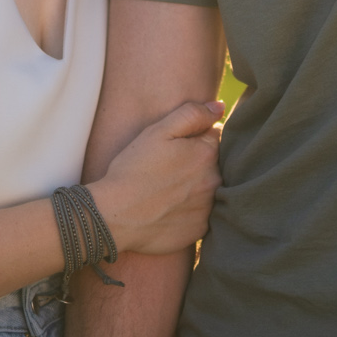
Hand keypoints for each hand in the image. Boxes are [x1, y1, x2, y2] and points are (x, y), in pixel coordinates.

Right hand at [89, 100, 222, 255]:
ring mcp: (208, 208)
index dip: (196, 137)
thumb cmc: (133, 170)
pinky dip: (189, 210)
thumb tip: (219, 107)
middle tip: (169, 168)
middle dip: (198, 162)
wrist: (116, 216)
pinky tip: (168, 208)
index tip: (177, 146)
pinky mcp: (199, 230)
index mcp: (207, 154)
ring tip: (167, 189)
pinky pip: (201, 214)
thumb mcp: (157, 132)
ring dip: (196, 186)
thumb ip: (191, 114)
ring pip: (209, 189)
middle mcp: (214, 182)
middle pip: (215, 164)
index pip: (215, 136)